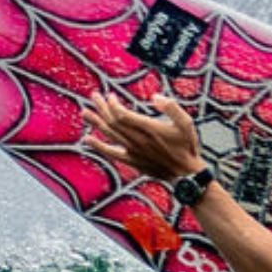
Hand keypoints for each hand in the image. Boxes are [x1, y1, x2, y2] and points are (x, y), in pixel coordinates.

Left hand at [81, 90, 201, 182]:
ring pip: (110, 134)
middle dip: (102, 108)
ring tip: (85, 112)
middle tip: (93, 96)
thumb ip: (171, 107)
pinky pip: (111, 153)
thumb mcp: (186, 123)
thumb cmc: (187, 147)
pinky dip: (98, 146)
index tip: (109, 96)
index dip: (112, 105)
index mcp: (149, 129)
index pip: (122, 115)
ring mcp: (133, 151)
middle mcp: (138, 140)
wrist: (186, 175)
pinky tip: (87, 139)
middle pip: (113, 122)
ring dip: (96, 122)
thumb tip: (155, 97)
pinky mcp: (132, 160)